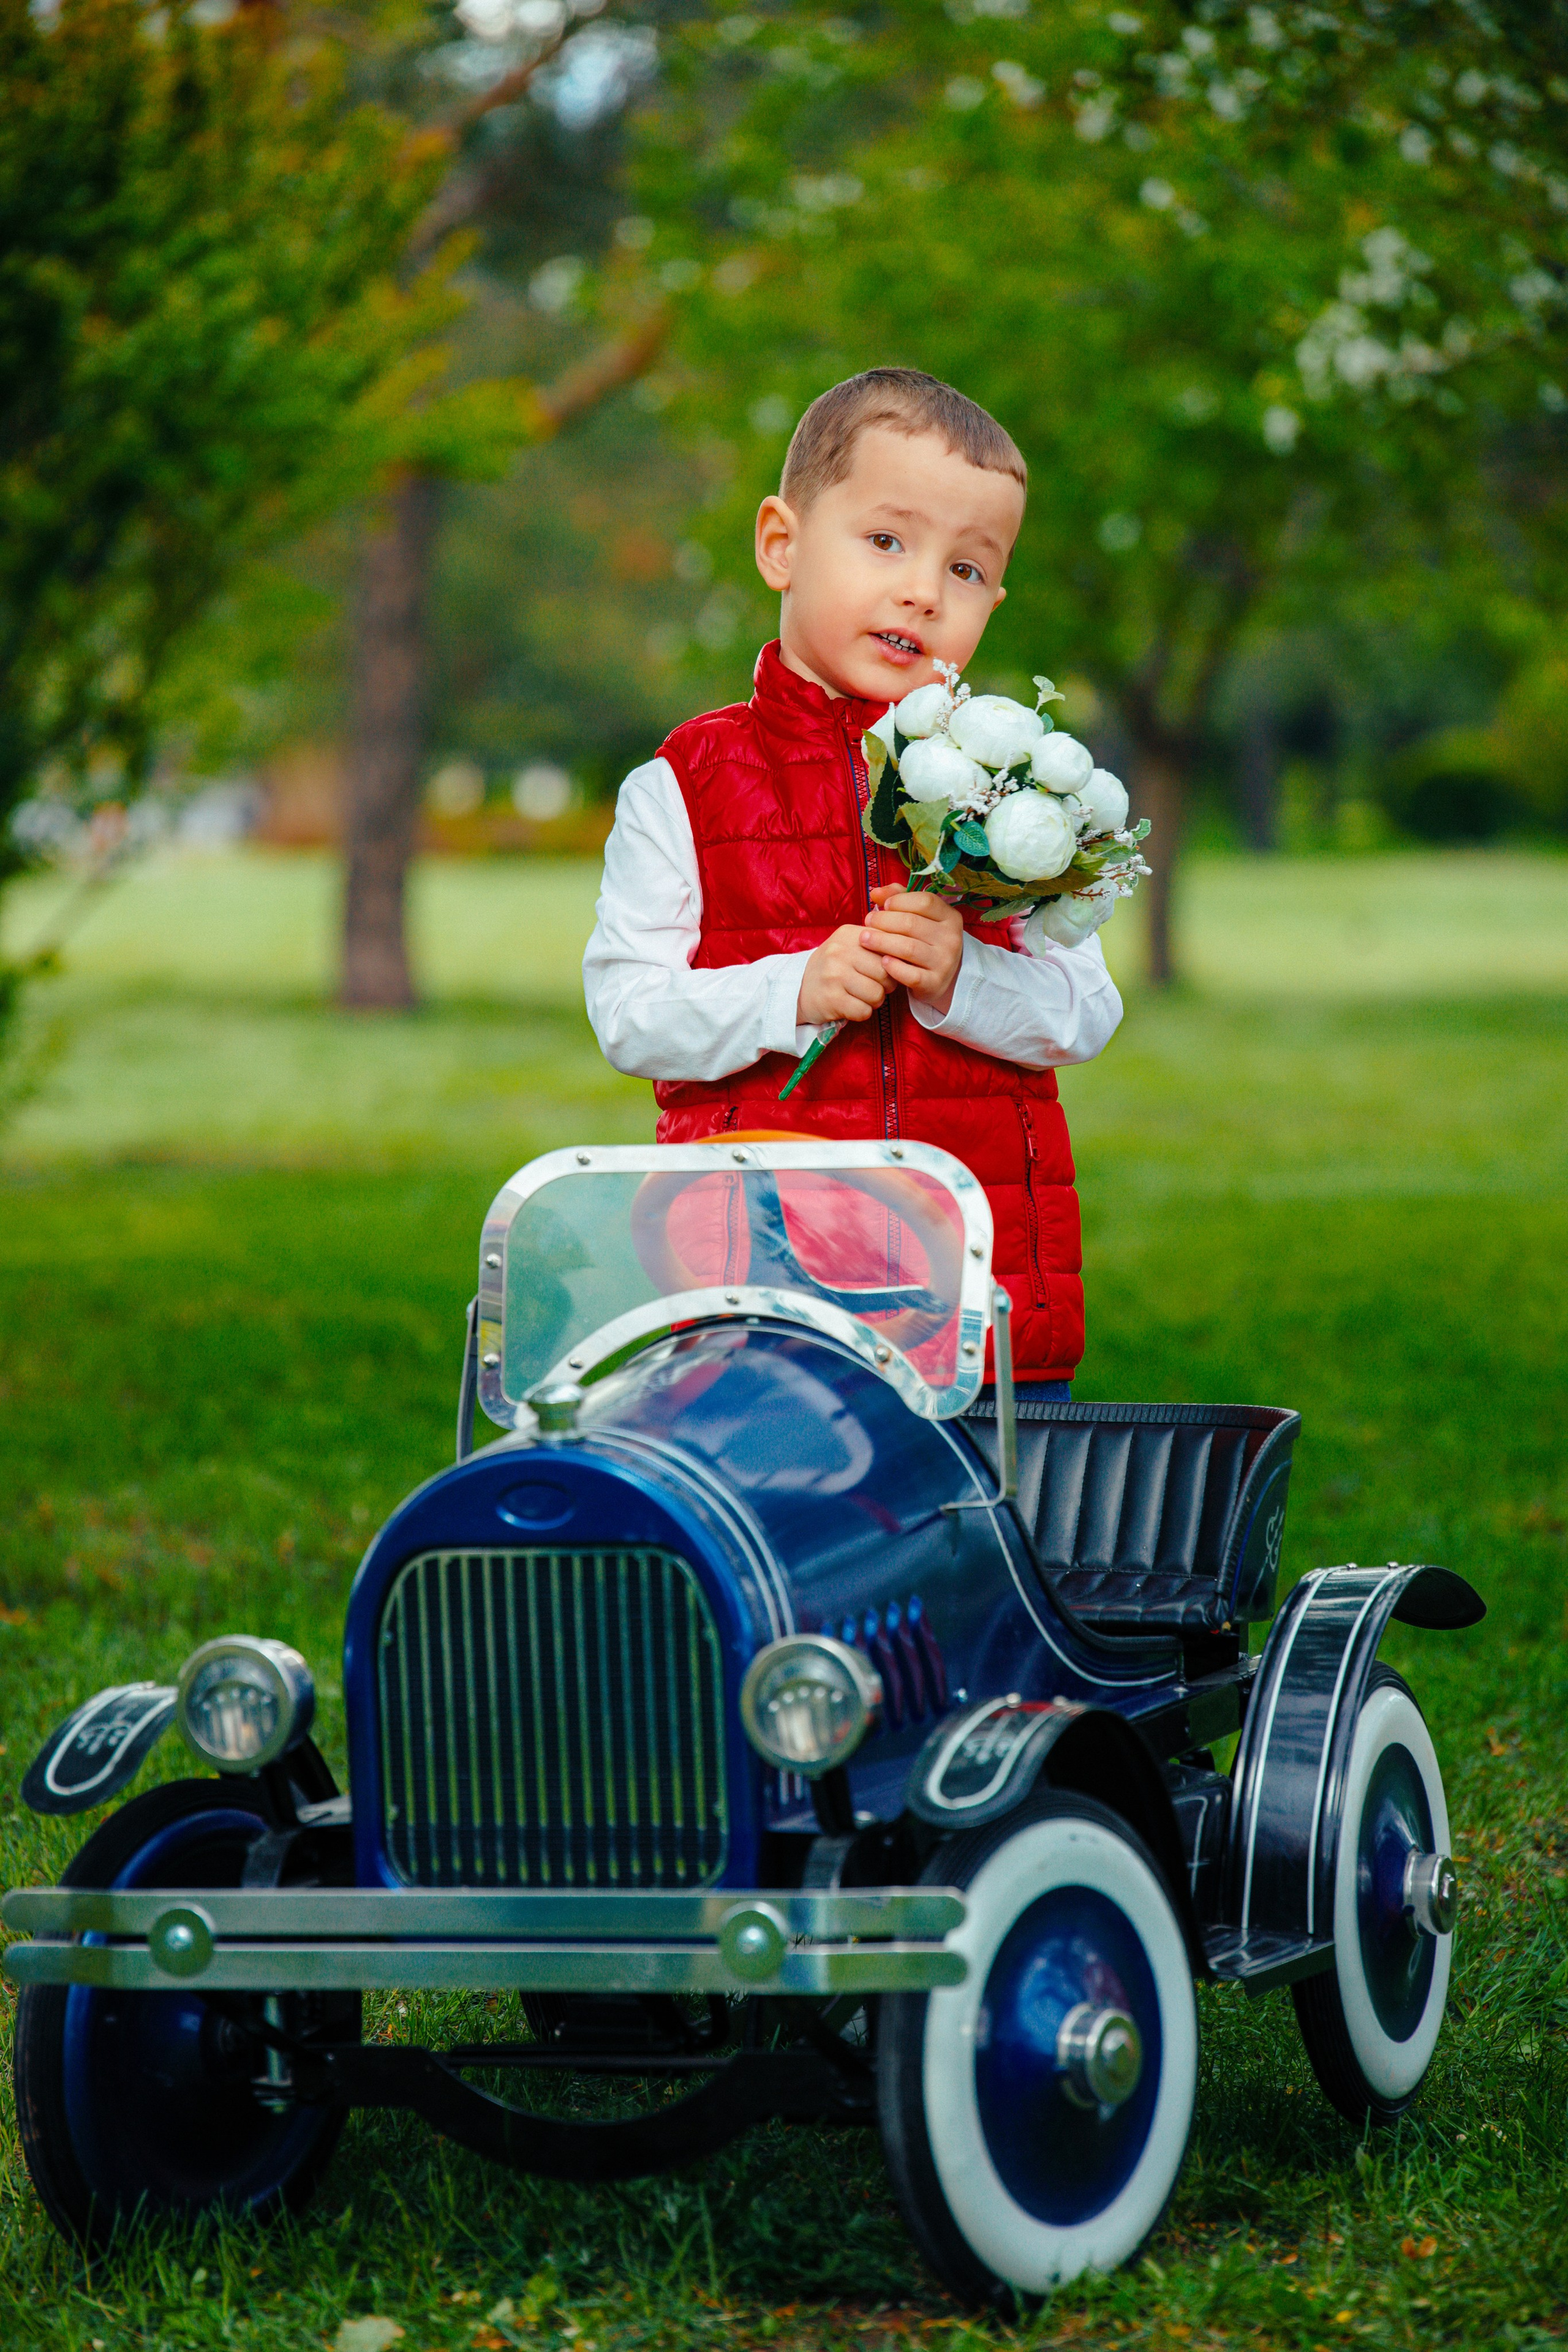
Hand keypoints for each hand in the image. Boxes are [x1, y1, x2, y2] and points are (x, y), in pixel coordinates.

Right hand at [798, 923, 890, 1025]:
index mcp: (849, 935)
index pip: (888, 947)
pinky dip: (862, 1012)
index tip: (884, 969)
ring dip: (874, 1001)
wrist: (798, 988)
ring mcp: (834, 976)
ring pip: (877, 994)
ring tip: (862, 996)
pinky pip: (864, 1011)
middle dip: (886, 985)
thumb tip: (908, 950)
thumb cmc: (833, 967)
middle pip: (886, 972)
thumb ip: (876, 942)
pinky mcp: (831, 999)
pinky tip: (852, 1006)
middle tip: (874, 986)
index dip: (892, 963)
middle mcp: (840, 952)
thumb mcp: (849, 945)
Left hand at [864, 886, 963, 1013]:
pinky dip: (894, 967)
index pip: (925, 901)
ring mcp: (945, 962)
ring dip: (882, 942)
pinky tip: (882, 961)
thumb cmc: (923, 940)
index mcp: (950, 917)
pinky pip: (911, 975)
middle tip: (867, 921)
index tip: (882, 906)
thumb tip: (875, 892)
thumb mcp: (917, 916)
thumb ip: (898, 898)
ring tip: (865, 939)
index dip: (900, 901)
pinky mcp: (935, 983)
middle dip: (884, 921)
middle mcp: (951, 939)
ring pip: (909, 948)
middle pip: (912, 924)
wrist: (939, 977)